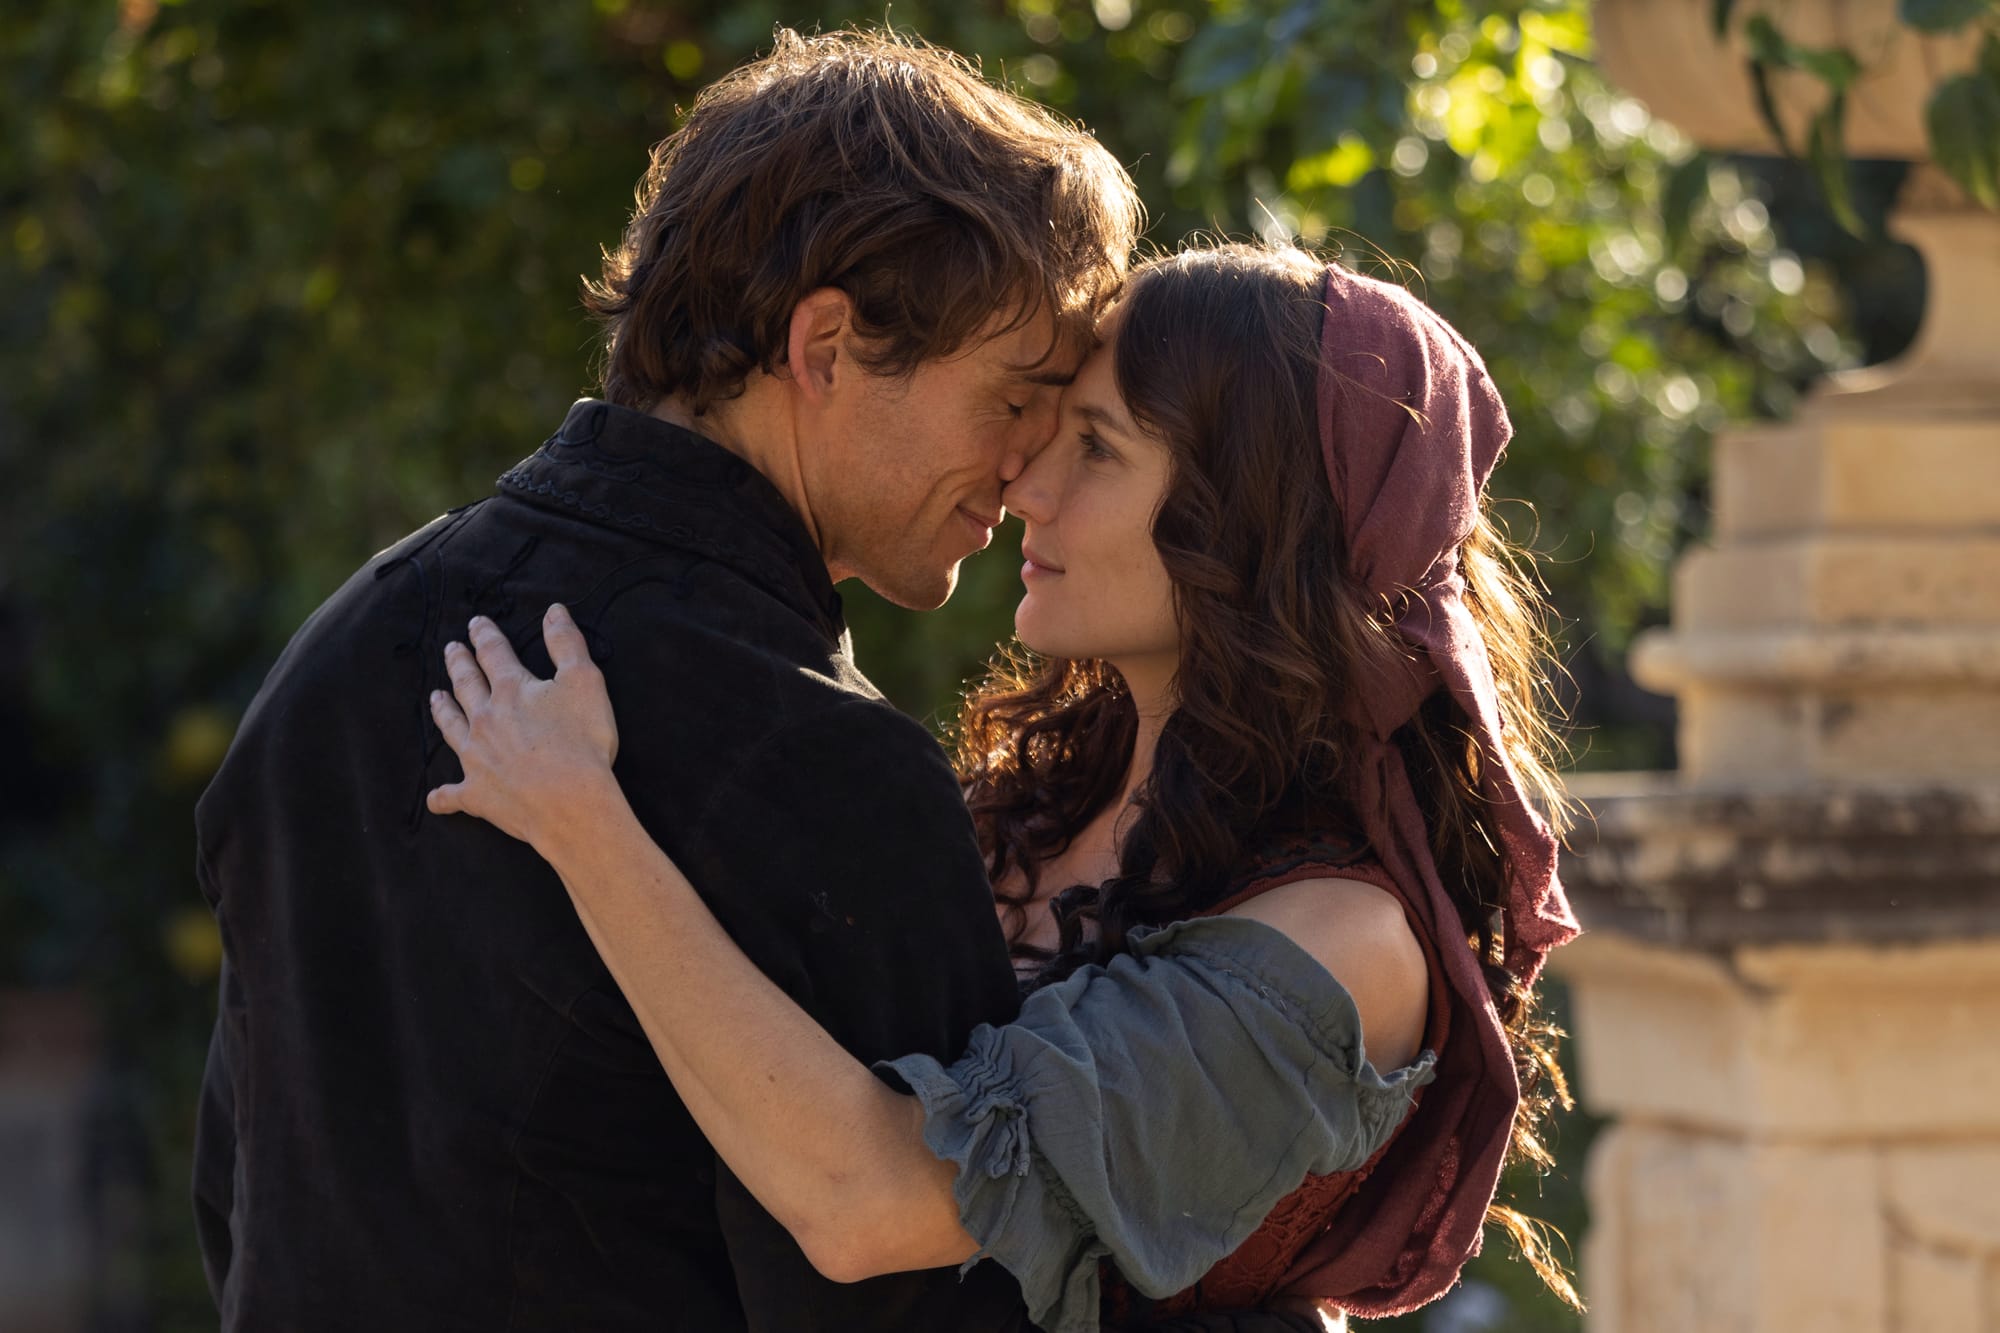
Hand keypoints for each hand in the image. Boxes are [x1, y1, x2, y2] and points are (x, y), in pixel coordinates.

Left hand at [427, 604, 621, 852]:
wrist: (569, 803)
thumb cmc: (582, 742)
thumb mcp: (584, 682)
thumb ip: (567, 644)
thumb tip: (554, 611)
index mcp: (511, 690)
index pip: (493, 654)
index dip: (485, 635)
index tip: (476, 623)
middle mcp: (485, 719)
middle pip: (466, 685)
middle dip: (458, 664)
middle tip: (451, 650)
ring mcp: (476, 757)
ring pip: (451, 728)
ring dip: (443, 711)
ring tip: (435, 697)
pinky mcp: (476, 794)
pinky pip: (453, 795)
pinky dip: (443, 796)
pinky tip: (435, 797)